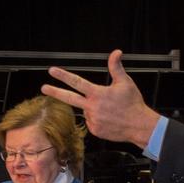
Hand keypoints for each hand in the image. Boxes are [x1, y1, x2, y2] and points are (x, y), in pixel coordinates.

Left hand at [43, 49, 160, 147]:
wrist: (139, 126)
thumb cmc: (133, 103)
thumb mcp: (125, 82)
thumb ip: (116, 67)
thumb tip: (116, 52)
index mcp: (97, 94)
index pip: (76, 82)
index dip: (63, 75)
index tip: (52, 71)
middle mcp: (92, 107)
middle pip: (69, 98)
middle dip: (55, 92)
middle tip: (44, 88)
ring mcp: (92, 120)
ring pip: (87, 110)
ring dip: (93, 108)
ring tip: (110, 110)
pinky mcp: (95, 130)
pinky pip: (91, 122)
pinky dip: (97, 119)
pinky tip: (109, 119)